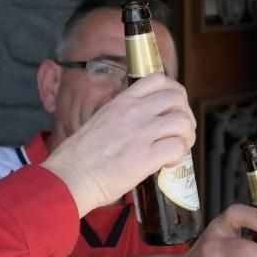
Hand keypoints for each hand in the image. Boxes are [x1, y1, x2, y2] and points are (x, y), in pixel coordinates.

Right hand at [43, 74, 195, 214]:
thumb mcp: (100, 121)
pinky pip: (177, 147)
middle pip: (177, 98)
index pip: (158, 79)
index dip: (174, 92)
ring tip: (178, 149)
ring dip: (186, 136)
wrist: (69, 177)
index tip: (173, 110)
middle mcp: (133, 112)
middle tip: (180, 133)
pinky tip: (168, 164)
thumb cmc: (80, 157)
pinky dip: (179, 156)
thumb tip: (142, 125)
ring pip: (183, 121)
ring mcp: (140, 133)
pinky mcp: (145, 156)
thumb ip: (122, 117)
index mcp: (121, 101)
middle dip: (185, 116)